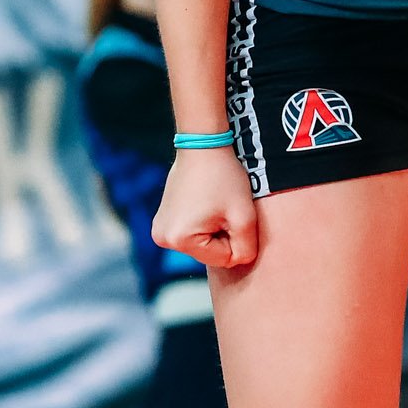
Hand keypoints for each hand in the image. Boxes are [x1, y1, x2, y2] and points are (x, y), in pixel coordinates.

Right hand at [153, 146, 258, 268]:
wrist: (203, 146)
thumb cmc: (224, 178)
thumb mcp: (244, 216)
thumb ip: (247, 248)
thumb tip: (240, 261)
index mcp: (180, 240)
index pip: (224, 259)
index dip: (236, 237)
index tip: (230, 212)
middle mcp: (163, 239)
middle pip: (211, 254)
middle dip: (223, 234)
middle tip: (222, 206)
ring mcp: (160, 230)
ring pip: (203, 245)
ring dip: (214, 228)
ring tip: (213, 203)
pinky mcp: (162, 221)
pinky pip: (192, 234)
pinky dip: (203, 222)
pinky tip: (203, 202)